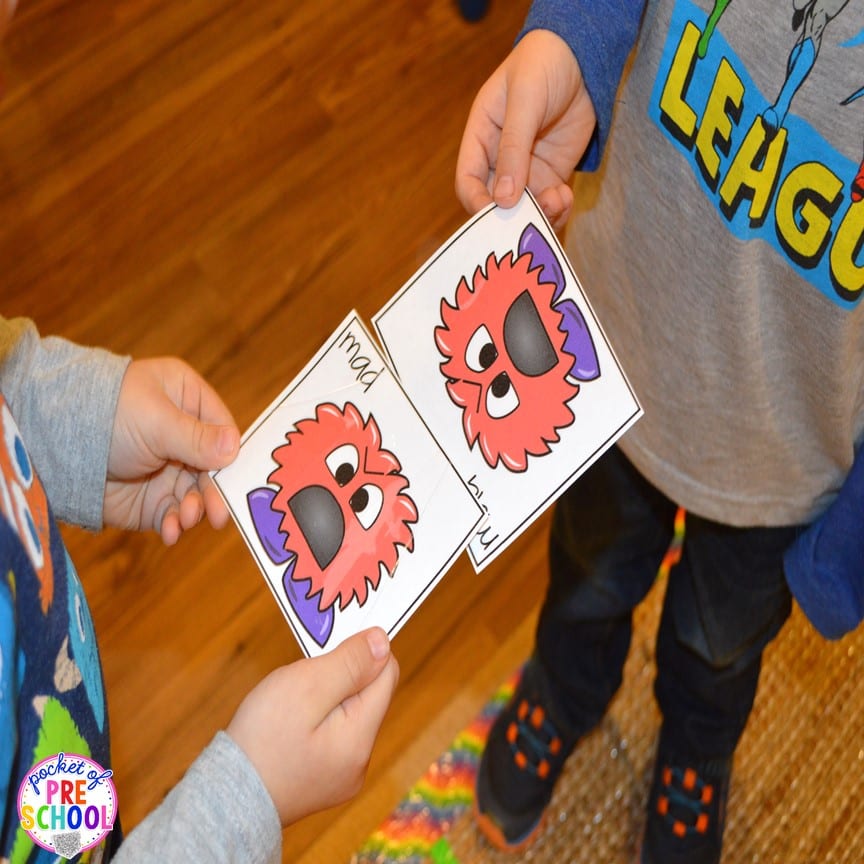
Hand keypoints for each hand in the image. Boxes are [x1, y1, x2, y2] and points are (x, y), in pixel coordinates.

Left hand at [103, 357, 239, 543]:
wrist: (51, 444)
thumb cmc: (106, 413)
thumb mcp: (156, 421)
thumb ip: (197, 438)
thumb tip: (236, 448)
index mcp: (186, 401)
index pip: (222, 429)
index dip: (230, 455)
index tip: (236, 478)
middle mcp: (181, 436)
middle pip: (213, 469)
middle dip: (214, 493)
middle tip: (218, 515)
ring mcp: (166, 469)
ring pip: (196, 495)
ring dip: (195, 510)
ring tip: (185, 518)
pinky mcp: (150, 499)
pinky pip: (172, 515)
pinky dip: (174, 525)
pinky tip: (170, 531)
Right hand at [227, 627, 399, 826]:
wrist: (220, 803)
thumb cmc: (261, 740)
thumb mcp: (306, 687)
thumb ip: (349, 663)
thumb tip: (382, 641)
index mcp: (361, 738)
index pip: (386, 675)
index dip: (363, 652)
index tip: (330, 648)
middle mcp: (359, 762)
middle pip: (367, 696)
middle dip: (339, 677)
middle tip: (300, 680)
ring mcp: (341, 777)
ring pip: (347, 715)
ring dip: (324, 698)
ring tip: (288, 706)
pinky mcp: (322, 782)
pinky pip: (330, 737)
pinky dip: (313, 721)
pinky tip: (285, 727)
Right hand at [455, 29, 596, 229]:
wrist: (581, 56)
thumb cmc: (542, 66)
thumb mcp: (525, 102)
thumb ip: (513, 148)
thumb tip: (504, 198)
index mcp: (481, 138)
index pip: (468, 180)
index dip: (476, 202)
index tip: (494, 215)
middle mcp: (500, 160)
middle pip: (496, 202)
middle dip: (512, 216)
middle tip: (530, 218)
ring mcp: (527, 170)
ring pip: (525, 209)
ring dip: (539, 215)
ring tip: (557, 202)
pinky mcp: (551, 174)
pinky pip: (550, 203)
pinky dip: (558, 210)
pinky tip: (566, 197)